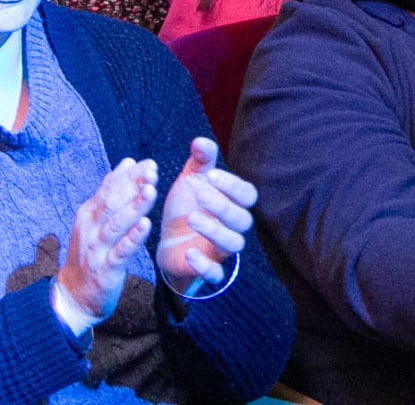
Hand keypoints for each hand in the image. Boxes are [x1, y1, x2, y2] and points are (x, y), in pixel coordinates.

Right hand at [56, 159, 159, 323]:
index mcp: (88, 213)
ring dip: (134, 207)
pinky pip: (120, 251)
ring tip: (151, 191)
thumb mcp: (95, 220)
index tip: (149, 163)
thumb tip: (129, 161)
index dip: (129, 175)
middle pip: (111, 201)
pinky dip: (133, 237)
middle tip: (152, 171)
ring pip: (116, 224)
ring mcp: (96, 248)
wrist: (75, 295)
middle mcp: (90, 227)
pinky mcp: (105, 268)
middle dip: (132, 185)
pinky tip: (146, 225)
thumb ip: (111, 192)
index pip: (108, 187)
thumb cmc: (90, 253)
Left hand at [155, 137, 257, 294]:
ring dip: (215, 232)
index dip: (233, 185)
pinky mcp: (207, 269)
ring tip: (192, 218)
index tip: (211, 175)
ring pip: (233, 244)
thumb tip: (200, 140)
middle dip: (224, 206)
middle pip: (243, 219)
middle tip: (200, 194)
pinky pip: (216, 274)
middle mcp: (232, 227)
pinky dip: (205, 266)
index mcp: (233, 203)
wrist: (167, 240)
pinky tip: (189, 253)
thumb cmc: (186, 205)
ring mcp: (221, 250)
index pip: (247, 194)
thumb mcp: (191, 180)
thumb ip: (200, 161)